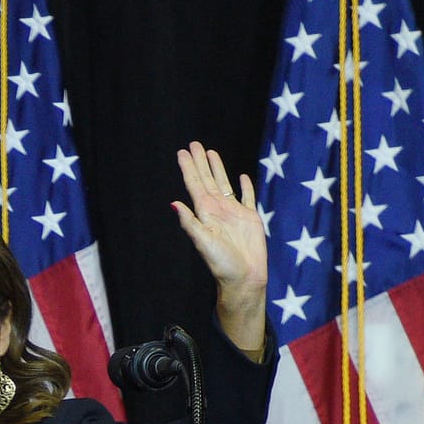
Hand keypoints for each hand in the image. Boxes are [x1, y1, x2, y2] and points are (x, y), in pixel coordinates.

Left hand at [171, 141, 267, 354]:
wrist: (244, 279)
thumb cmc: (222, 264)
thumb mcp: (203, 242)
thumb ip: (190, 223)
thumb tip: (174, 203)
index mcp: (205, 213)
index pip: (194, 185)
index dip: (188, 168)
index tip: (182, 152)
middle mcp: (218, 210)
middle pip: (207, 180)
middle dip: (200, 162)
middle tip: (194, 144)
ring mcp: (234, 213)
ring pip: (224, 184)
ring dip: (217, 169)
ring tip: (211, 152)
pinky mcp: (250, 219)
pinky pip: (247, 197)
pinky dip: (245, 186)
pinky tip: (241, 176)